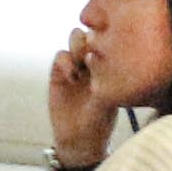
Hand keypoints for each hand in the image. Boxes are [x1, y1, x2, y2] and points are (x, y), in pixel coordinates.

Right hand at [43, 32, 123, 169]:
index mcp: (111, 64)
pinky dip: (65, 61)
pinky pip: (60, 55)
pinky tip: (72, 77)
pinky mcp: (58, 74)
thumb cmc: (100, 122)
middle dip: (93, 37)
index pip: (112, 37)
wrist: (79, 139)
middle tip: (94, 55)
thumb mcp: (111, 101)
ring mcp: (76, 65)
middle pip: (93, 31)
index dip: (111, 36)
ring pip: (76, 37)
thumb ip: (108, 82)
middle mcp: (93, 61)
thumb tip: (111, 63)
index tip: (113, 51)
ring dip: (79, 45)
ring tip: (82, 65)